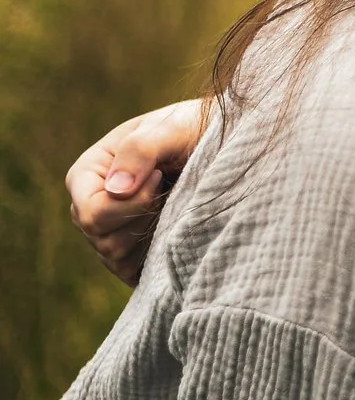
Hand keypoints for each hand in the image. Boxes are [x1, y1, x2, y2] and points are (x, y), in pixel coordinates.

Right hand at [66, 99, 208, 285]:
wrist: (223, 148)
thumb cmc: (193, 131)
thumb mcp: (171, 129)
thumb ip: (141, 150)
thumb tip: (116, 191)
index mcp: (86, 175)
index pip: (92, 212)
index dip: (132, 202)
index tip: (161, 175)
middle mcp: (90, 206)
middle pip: (103, 239)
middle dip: (144, 217)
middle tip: (171, 189)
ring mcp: (107, 232)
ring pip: (117, 258)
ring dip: (153, 233)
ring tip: (173, 202)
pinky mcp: (129, 253)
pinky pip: (131, 270)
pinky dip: (158, 253)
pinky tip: (174, 225)